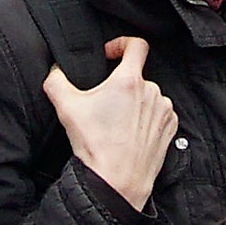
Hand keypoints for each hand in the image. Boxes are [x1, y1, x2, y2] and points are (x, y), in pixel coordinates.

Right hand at [43, 36, 178, 212]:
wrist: (117, 181)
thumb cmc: (95, 145)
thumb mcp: (65, 107)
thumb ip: (56, 80)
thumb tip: (55, 71)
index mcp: (129, 81)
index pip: (136, 45)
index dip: (121, 44)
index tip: (109, 55)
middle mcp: (152, 92)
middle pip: (135, 76)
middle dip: (119, 85)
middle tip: (102, 103)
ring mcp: (164, 111)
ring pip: (147, 95)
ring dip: (133, 102)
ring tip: (116, 122)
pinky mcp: (170, 128)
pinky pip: (158, 113)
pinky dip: (145, 117)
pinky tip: (129, 132)